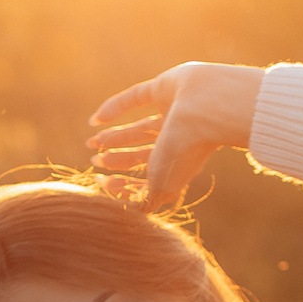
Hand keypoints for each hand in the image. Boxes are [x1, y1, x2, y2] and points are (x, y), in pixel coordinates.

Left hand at [86, 63, 265, 209]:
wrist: (210, 107)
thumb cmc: (186, 150)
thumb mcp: (161, 184)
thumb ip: (145, 201)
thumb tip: (131, 213)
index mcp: (179, 164)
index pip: (148, 176)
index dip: (124, 182)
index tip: (101, 181)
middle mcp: (177, 139)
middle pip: (142, 152)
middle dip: (117, 158)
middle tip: (94, 160)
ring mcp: (172, 112)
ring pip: (138, 128)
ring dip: (115, 136)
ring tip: (92, 142)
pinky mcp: (164, 87)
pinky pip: (135, 97)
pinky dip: (114, 107)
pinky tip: (95, 119)